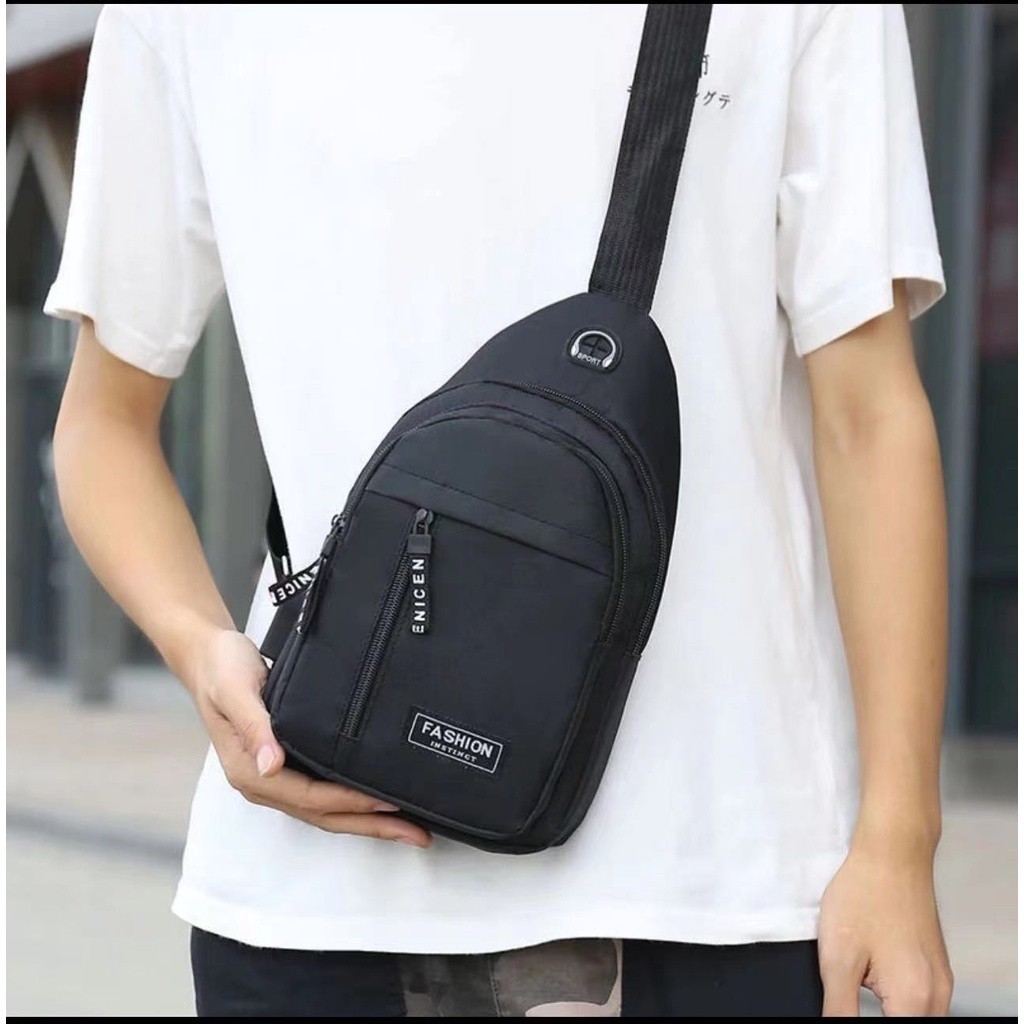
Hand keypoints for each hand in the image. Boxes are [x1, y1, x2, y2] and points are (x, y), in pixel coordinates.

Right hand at [187, 627, 431, 847]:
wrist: (210, 654)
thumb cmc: (222, 668)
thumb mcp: (236, 690)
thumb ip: (254, 727)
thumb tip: (271, 766)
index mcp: (250, 771)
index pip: (310, 798)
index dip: (350, 803)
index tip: (388, 804)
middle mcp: (263, 781)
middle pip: (324, 814)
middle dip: (370, 826)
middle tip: (417, 834)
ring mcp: (274, 776)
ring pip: (326, 809)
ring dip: (366, 819)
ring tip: (409, 825)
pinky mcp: (286, 763)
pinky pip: (324, 791)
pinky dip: (353, 800)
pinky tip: (378, 797)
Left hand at [819, 839, 951, 1015]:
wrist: (893, 852)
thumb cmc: (865, 893)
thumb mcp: (838, 958)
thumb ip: (839, 1008)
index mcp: (915, 1000)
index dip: (861, 1023)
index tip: (845, 1003)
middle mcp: (937, 996)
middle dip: (874, 1015)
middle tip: (849, 986)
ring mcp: (941, 981)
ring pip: (913, 1015)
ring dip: (886, 1009)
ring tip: (858, 975)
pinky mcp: (936, 967)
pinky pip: (918, 998)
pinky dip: (895, 995)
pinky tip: (872, 969)